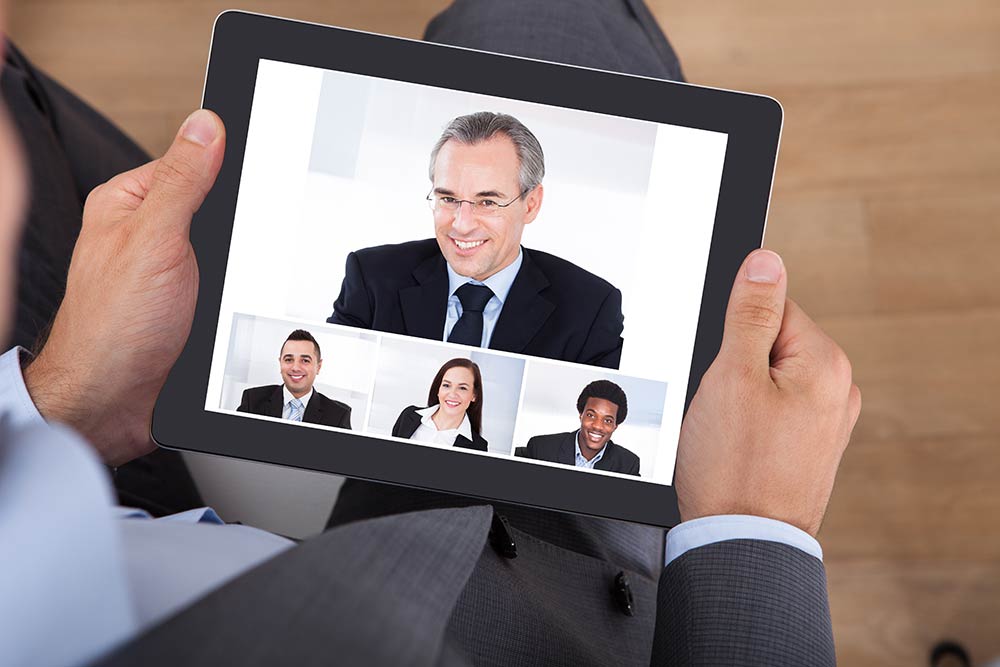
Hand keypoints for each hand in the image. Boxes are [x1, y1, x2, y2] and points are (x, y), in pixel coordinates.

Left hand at [24, 109, 224, 465]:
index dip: (223, 170)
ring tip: (220, 290)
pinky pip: (225, 286)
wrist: (112, 403)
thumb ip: (183, 181)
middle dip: (233, 230)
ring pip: (224, 252)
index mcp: (127, 203)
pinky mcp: (184, 305)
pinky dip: (234, 296)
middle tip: (225, 254)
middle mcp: (144, 234)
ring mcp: (165, 272)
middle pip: (213, 208)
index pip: (189, 162)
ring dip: (235, 270)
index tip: (250, 184)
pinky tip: (226, 309)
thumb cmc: (114, 328)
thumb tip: (206, 125)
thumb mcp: (156, 238)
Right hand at [675, 249, 860, 535]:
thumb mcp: (733, 375)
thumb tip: (766, 261)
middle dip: (736, 367)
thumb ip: (751, 312)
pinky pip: (773, 412)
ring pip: (767, 380)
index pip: (771, 309)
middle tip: (722, 405)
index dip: (733, 335)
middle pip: (770, 344)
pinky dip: (751, 423)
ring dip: (740, 396)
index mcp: (825, 363)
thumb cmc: (734, 467)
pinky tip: (738, 447)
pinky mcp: (811, 447)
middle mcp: (838, 390)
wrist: (740, 542)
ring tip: (729, 432)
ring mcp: (827, 422)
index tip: (722, 369)